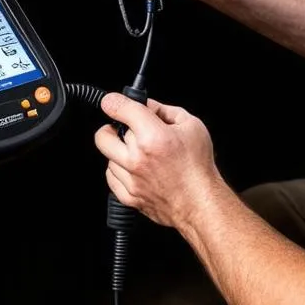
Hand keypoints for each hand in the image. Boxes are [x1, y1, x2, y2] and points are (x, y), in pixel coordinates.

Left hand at [95, 91, 222, 229]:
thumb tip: (148, 105)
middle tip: (125, 129)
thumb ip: (166, 111)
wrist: (200, 203)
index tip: (110, 102)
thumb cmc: (199, 168)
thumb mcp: (192, 126)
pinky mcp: (128, 196)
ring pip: (107, 155)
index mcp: (152, 136)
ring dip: (118, 150)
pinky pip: (111, 176)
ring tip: (139, 152)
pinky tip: (135, 168)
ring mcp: (131, 178)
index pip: (119, 108)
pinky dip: (119, 169)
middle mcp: (137, 157)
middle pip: (104, 134)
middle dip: (114, 127)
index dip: (112, 101)